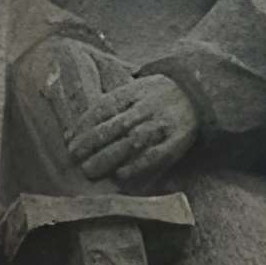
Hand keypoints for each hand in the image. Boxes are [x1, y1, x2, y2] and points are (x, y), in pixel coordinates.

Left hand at [64, 73, 198, 184]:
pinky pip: (156, 154)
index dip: (85, 125)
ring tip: (90, 170)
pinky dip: (137, 164)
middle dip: (92, 142)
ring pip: (133, 140)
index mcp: (134, 91)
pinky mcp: (177, 140)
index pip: (104, 107)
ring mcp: (162, 123)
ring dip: (109, 156)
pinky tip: (121, 174)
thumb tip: (72, 134)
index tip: (69, 142)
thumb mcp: (133, 90)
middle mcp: (147, 106)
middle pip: (115, 125)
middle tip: (75, 158)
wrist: (196, 93)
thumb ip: (107, 108)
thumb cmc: (154, 95)